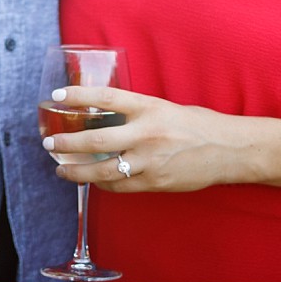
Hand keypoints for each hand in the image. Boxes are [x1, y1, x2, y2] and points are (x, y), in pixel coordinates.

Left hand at [42, 87, 237, 193]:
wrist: (229, 151)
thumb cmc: (199, 126)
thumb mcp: (166, 110)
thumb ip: (138, 114)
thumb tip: (106, 117)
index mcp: (150, 108)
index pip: (107, 98)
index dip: (79, 96)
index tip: (57, 96)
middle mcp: (147, 133)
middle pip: (95, 138)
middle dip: (67, 144)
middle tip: (50, 145)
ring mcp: (150, 160)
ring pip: (102, 169)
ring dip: (76, 171)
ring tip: (61, 170)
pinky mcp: (154, 182)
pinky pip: (119, 185)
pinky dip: (102, 183)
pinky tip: (93, 180)